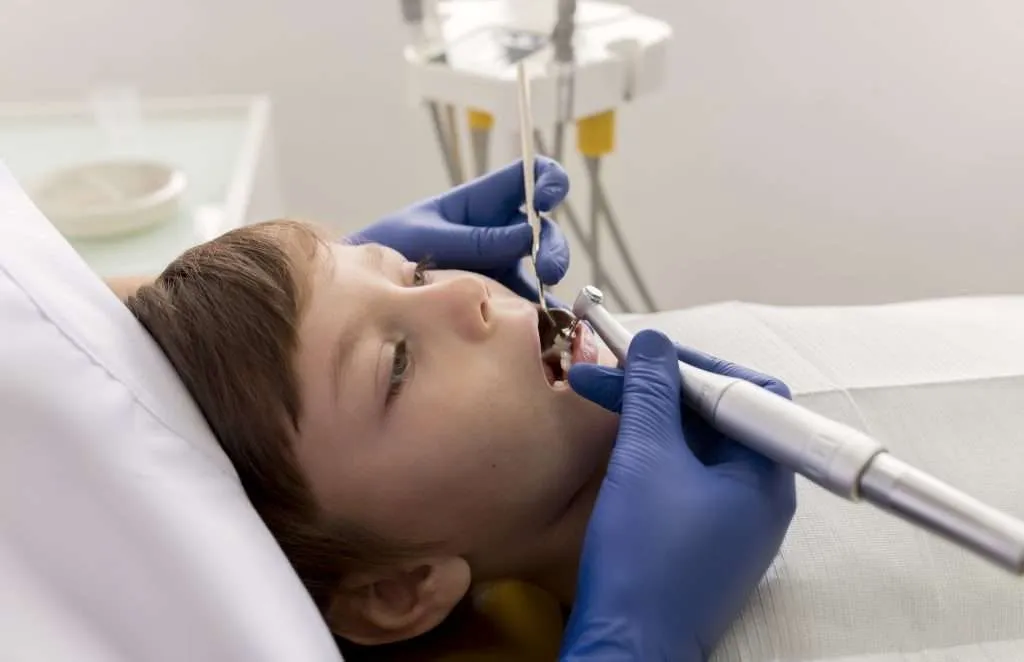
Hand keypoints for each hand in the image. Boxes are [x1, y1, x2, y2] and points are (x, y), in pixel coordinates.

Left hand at [348, 158, 570, 305]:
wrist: (370, 292)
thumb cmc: (392, 248)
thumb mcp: (431, 238)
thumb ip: (475, 239)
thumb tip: (526, 237)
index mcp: (482, 203)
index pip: (526, 177)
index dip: (547, 181)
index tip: (548, 198)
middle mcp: (499, 231)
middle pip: (544, 229)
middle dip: (553, 245)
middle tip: (547, 267)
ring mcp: (501, 266)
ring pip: (543, 266)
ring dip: (551, 280)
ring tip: (543, 300)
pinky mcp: (498, 297)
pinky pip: (527, 302)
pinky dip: (542, 314)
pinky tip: (548, 326)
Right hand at [559, 332, 796, 660]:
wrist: (626, 646)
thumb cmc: (646, 564)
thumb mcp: (646, 459)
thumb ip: (651, 393)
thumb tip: (653, 346)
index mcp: (765, 476)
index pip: (749, 393)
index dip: (696, 363)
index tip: (648, 353)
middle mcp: (757, 498)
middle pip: (720, 417)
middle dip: (663, 388)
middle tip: (611, 371)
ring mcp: (730, 522)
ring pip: (697, 446)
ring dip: (651, 417)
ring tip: (604, 397)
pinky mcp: (701, 539)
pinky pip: (684, 477)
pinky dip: (652, 451)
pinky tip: (617, 441)